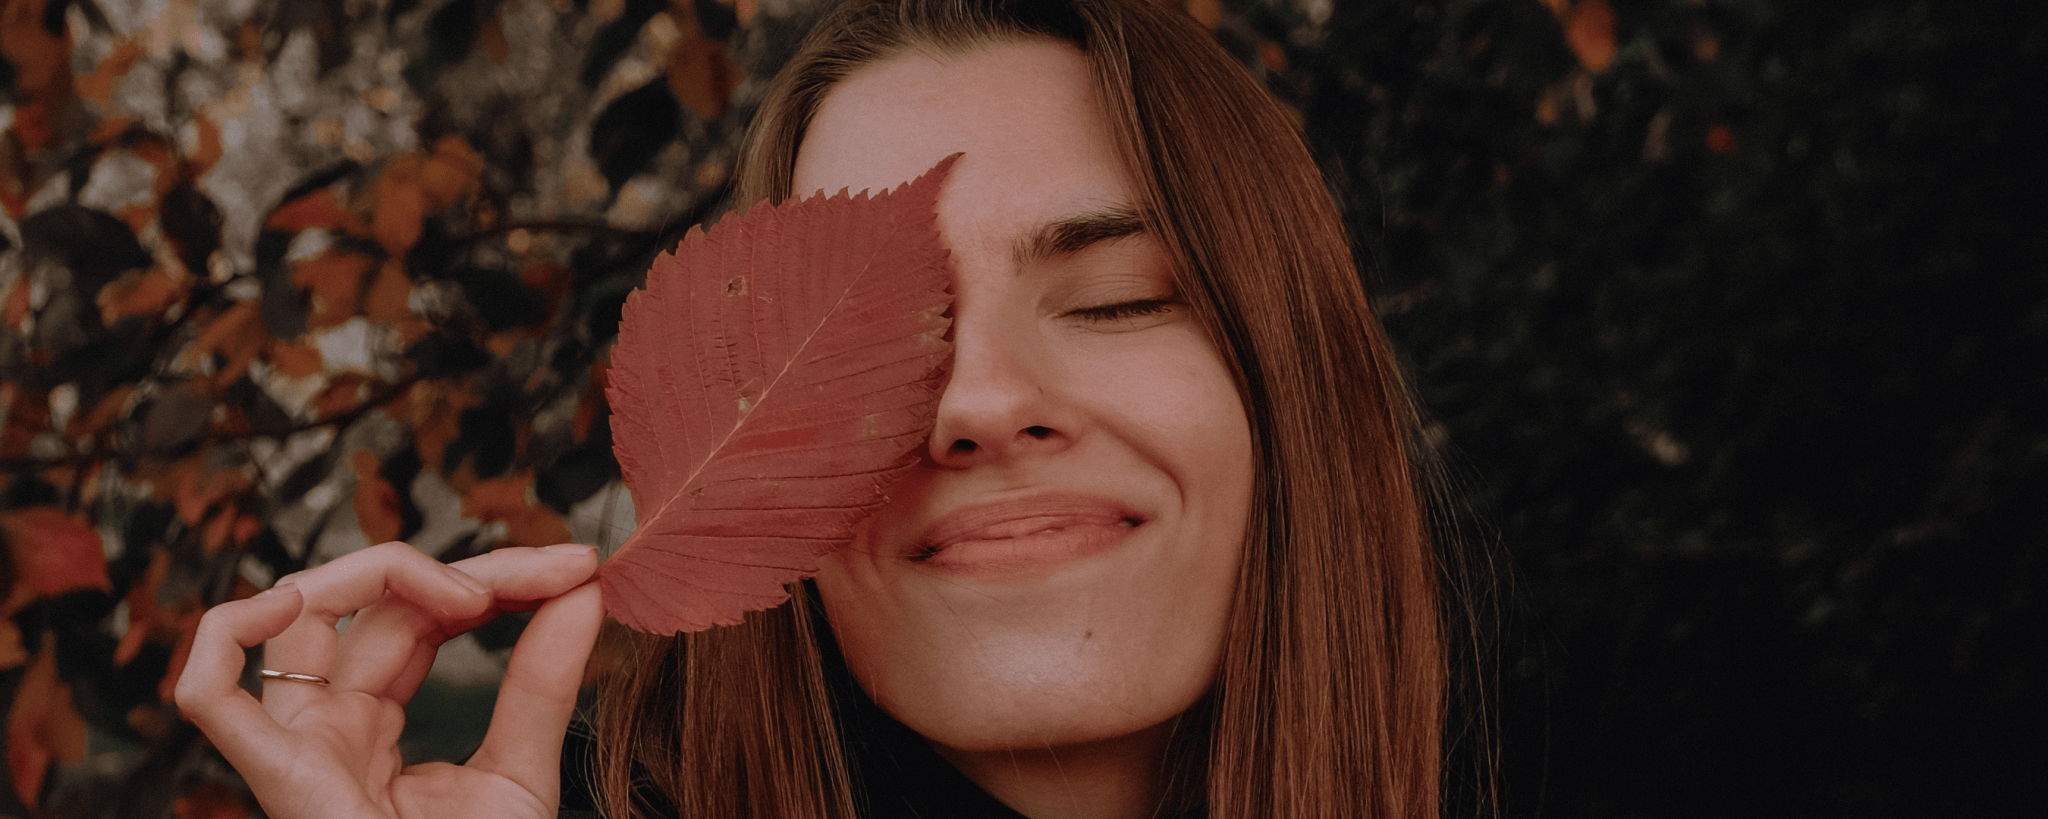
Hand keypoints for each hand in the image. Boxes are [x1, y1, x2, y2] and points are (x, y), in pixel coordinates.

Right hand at [174, 541, 604, 818]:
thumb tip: (584, 589)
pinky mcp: (277, 777)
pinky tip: (299, 598)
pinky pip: (207, 695)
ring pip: (298, 618)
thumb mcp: (523, 771)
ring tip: (479, 594)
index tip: (576, 568)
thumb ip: (544, 681)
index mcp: (371, 725)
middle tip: (560, 570)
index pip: (416, 616)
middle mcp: (324, 727)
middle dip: (467, 570)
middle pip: (371, 606)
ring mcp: (295, 747)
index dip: (490, 578)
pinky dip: (226, 632)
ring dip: (386, 572)